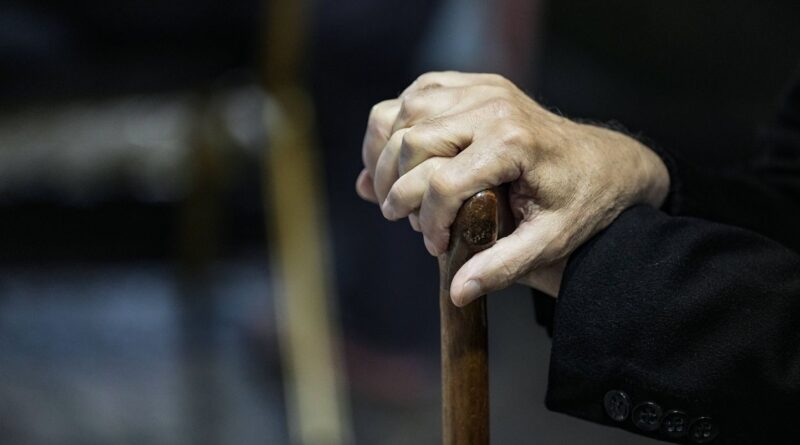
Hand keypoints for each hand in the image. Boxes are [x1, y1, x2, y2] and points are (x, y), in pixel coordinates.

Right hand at [356, 72, 668, 303]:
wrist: (605, 163)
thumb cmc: (580, 204)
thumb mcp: (549, 243)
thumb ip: (502, 268)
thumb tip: (457, 292)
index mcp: (514, 144)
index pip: (442, 183)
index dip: (428, 221)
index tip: (435, 246)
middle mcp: (493, 107)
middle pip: (412, 144)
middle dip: (395, 188)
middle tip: (401, 219)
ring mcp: (482, 89)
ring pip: (404, 113)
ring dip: (384, 153)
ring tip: (391, 191)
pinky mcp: (474, 84)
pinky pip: (416, 93)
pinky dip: (396, 122)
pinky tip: (398, 155)